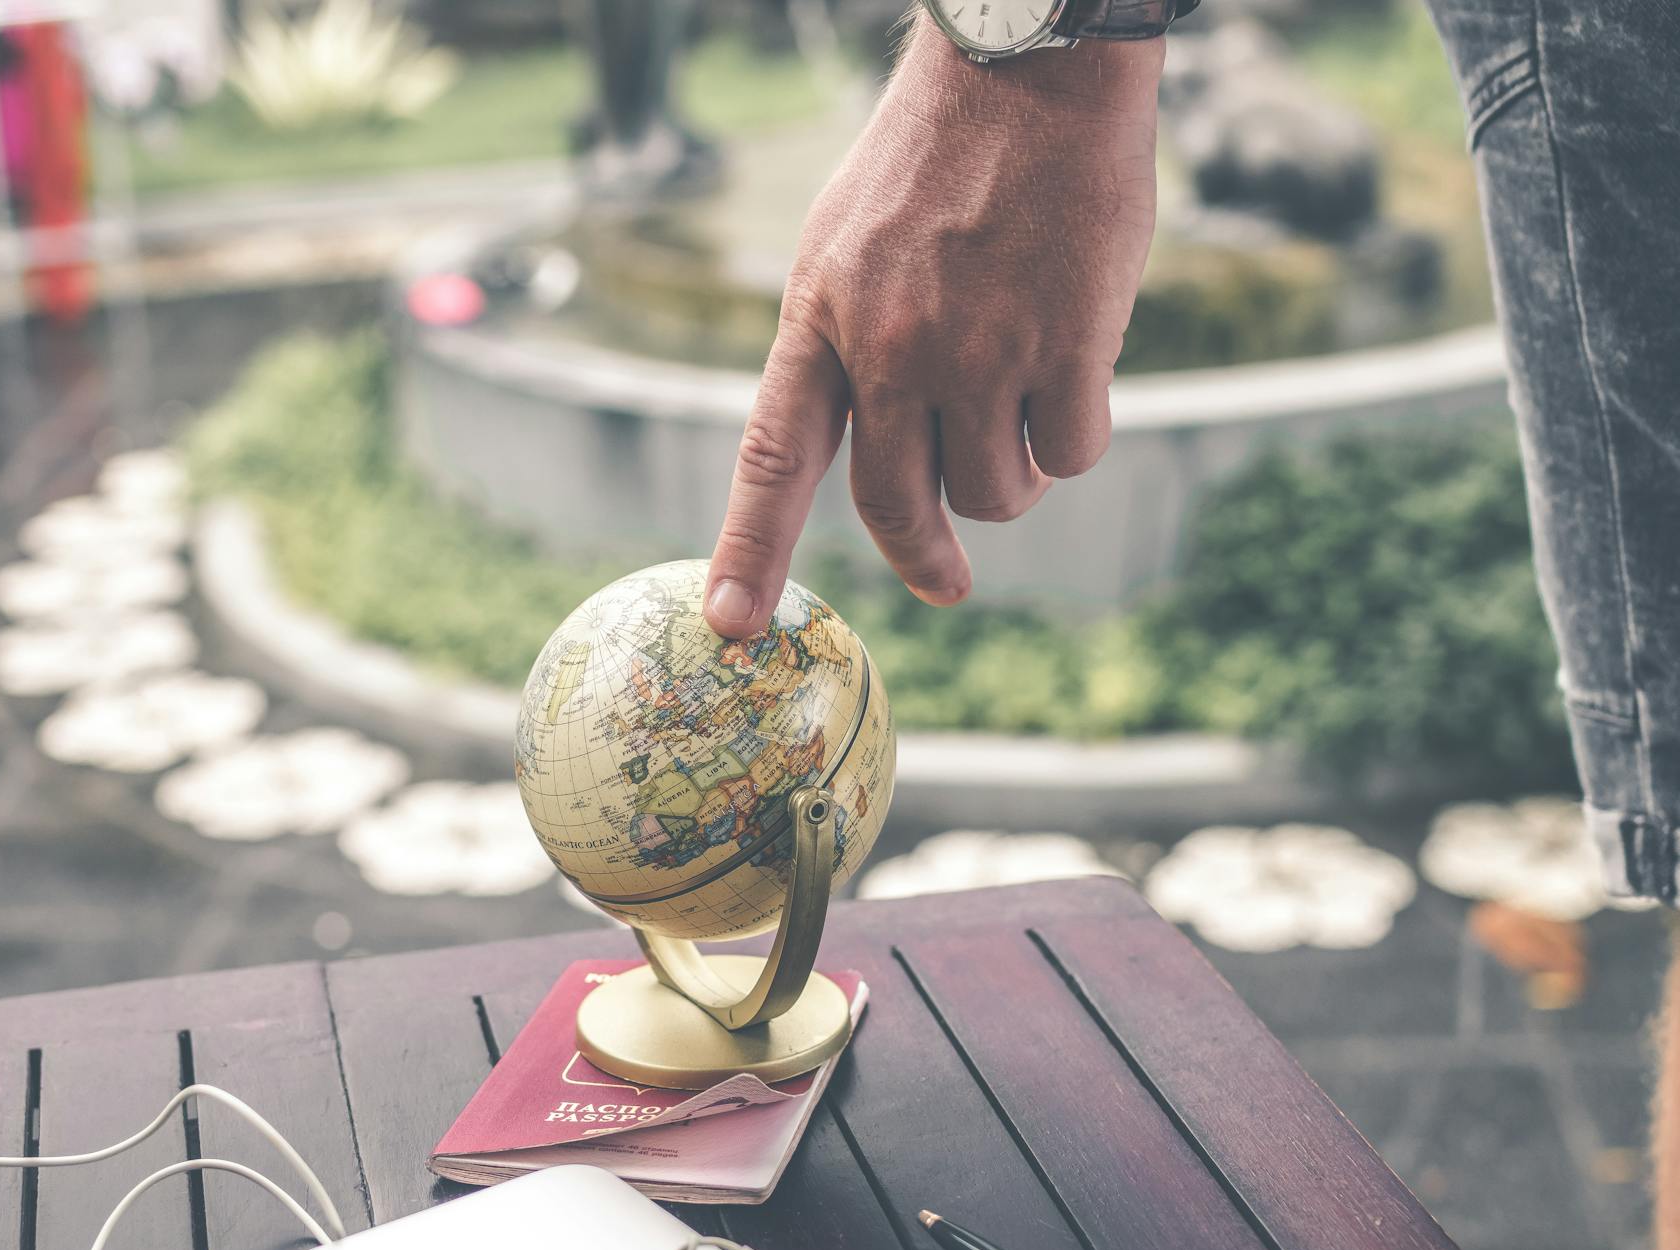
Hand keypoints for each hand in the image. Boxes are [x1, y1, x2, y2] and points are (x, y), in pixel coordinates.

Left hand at [702, 24, 1164, 636]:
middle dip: (923, 555)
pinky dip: (1074, 435)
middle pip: (895, 503)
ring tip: (1021, 412)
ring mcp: (979, 350)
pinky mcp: (1065, 345)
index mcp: (822, 318)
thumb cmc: (940, 156)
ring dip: (1012, 480)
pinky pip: (1070, 452)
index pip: (773, 455)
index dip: (750, 546)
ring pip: (993, 495)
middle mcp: (890, 346)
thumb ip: (845, 345)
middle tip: (944, 582)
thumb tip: (876, 445)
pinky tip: (1074, 375)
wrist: (1030, 69)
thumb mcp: (846, 244)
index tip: (732, 623)